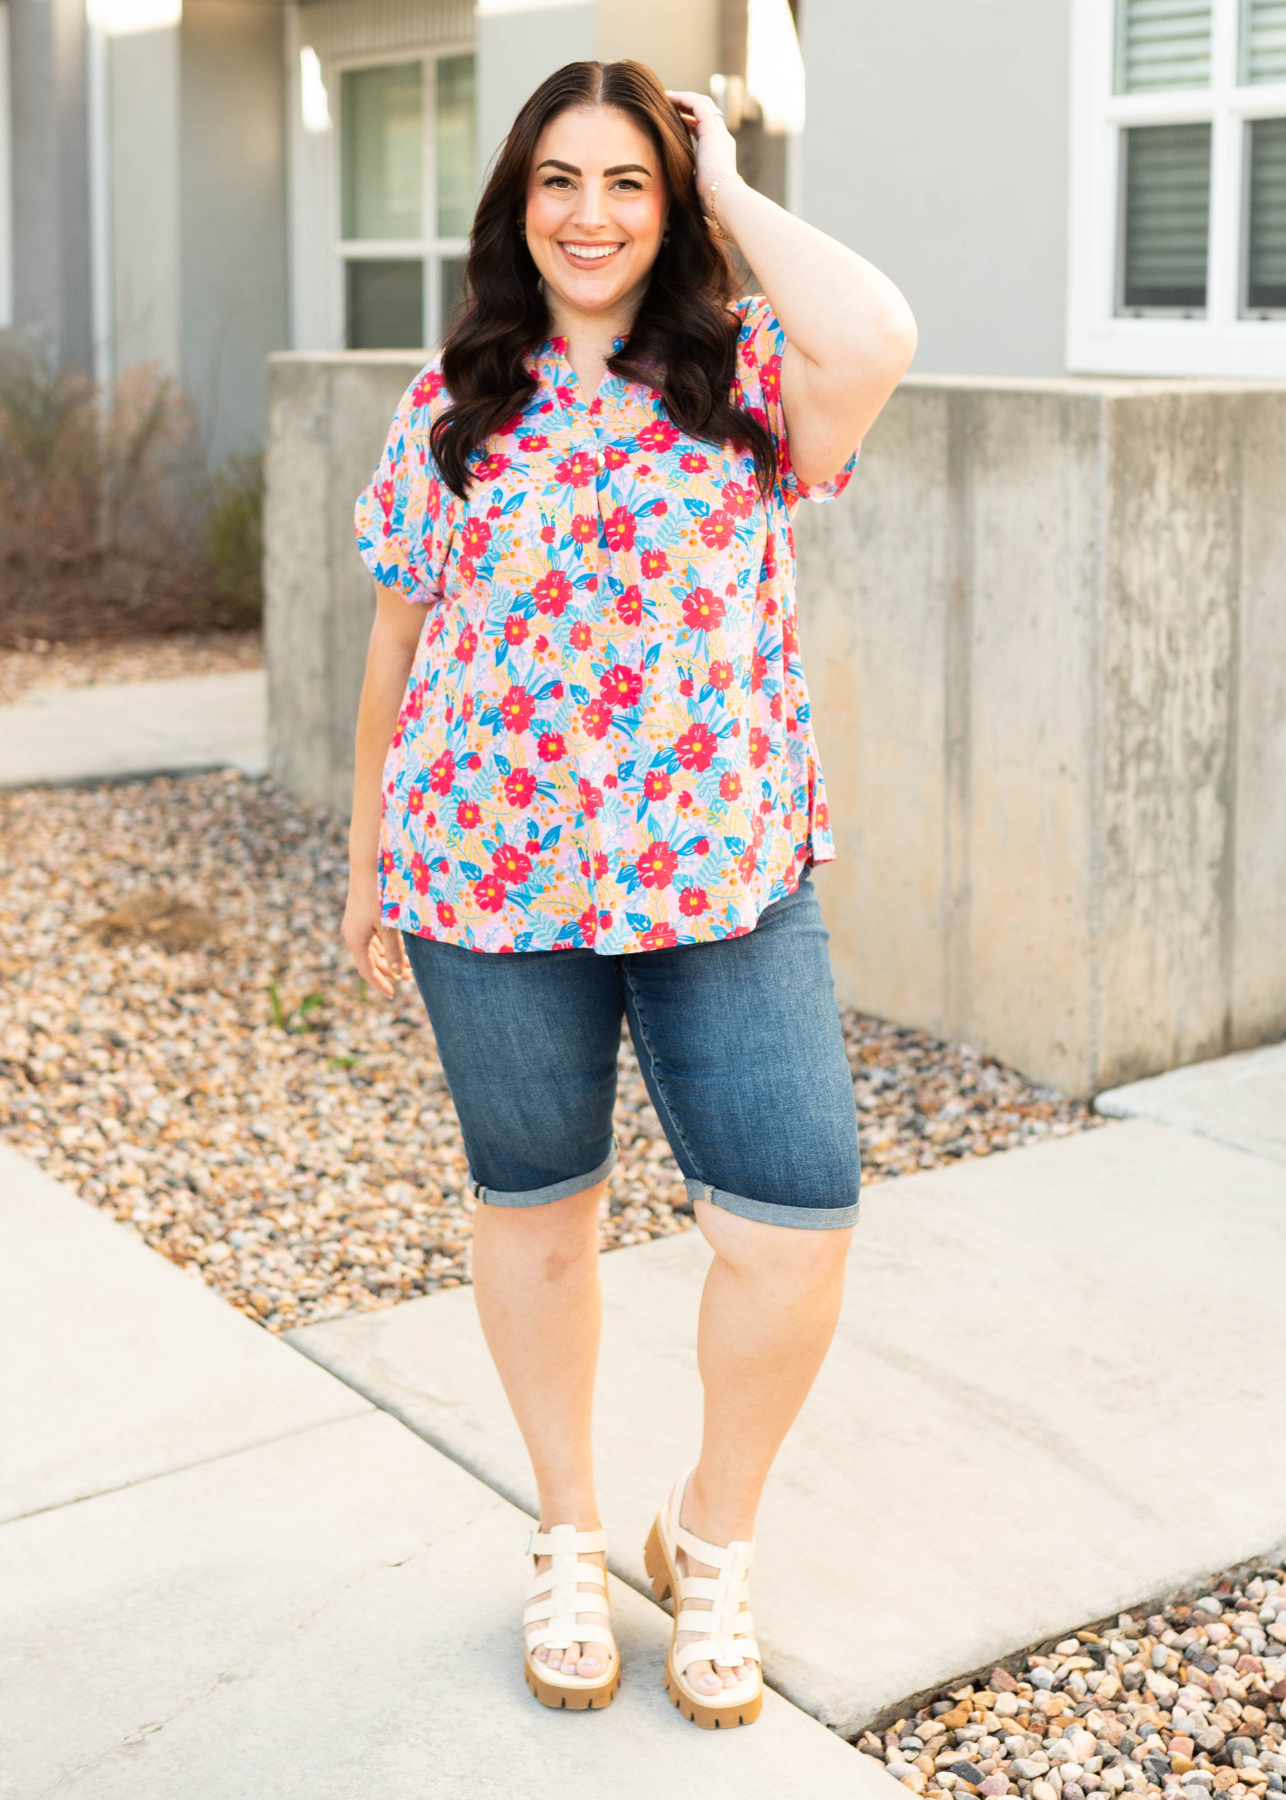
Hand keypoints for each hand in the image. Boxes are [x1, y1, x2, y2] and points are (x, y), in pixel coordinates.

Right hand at [342, 875, 408, 998]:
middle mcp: (352, 934)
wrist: (368, 865)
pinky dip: (387, 945)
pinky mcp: (361, 915)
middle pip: (371, 961)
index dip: (380, 984)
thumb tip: (399, 973)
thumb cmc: (379, 895)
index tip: (392, 995)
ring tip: (410, 964)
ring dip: (390, 958)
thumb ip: (394, 950)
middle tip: (410, 977)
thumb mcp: (389, 926)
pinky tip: (401, 946)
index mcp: (355, 939)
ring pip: (373, 949)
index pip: (367, 970)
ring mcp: (356, 924)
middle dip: (389, 970)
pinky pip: (374, 938)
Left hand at [666, 91, 739, 217]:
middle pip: (706, 112)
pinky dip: (684, 99)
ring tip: (666, 97)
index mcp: (719, 152)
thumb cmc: (710, 203)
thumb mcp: (696, 187)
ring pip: (703, 104)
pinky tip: (669, 98)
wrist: (724, 201)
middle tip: (668, 103)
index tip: (672, 120)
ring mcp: (718, 134)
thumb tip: (672, 190)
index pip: (704, 128)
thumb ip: (689, 180)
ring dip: (684, 98)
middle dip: (687, 105)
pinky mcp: (712, 131)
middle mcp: (721, 139)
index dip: (689, 121)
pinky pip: (698, 105)